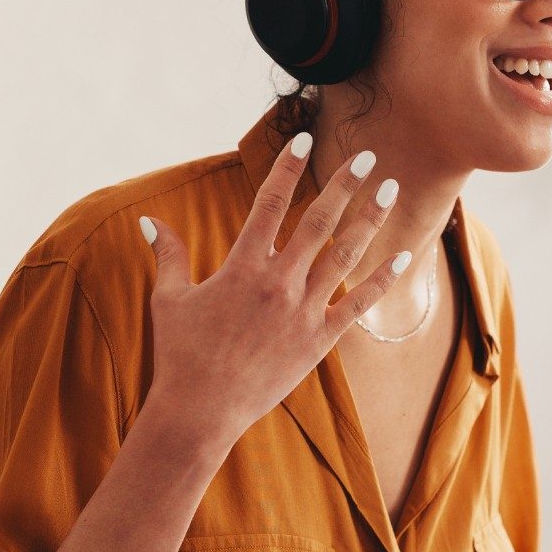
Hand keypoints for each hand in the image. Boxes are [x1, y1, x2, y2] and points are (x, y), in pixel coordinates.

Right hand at [138, 132, 405, 442]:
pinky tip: (402, 256)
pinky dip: (381, 280)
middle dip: (345, 185)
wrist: (200, 411)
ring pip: (345, 256)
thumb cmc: (180, 356)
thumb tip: (149, 221)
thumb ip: (169, 255)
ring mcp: (302, 312)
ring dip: (370, 220)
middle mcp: (278, 283)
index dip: (288, 168)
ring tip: (390, 190)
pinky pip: (357, 305)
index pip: (269, 204)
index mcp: (242, 267)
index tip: (305, 139)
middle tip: (369, 156)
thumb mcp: (169, 300)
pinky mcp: (318, 341)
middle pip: (319, 222)